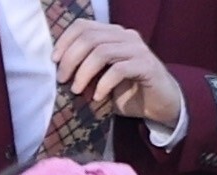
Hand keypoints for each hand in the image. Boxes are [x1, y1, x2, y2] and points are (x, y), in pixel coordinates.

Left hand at [52, 19, 183, 130]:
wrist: (161, 106)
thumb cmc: (131, 94)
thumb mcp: (103, 80)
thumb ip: (88, 71)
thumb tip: (62, 73)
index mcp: (112, 34)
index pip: (84, 26)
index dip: (66, 40)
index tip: (54, 60)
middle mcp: (125, 36)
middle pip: (90, 37)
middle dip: (71, 58)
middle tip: (63, 79)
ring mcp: (136, 49)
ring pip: (102, 51)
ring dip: (84, 71)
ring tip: (77, 90)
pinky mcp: (146, 65)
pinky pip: (119, 69)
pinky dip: (104, 83)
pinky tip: (97, 97)